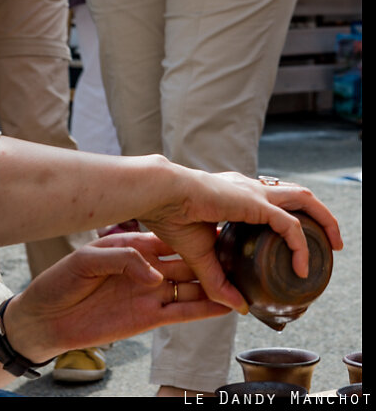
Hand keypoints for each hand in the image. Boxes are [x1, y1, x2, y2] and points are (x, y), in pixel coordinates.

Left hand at [3, 232, 230, 363]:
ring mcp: (149, 295)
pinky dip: (204, 310)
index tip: (218, 226)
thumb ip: (122, 261)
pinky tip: (225, 306)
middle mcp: (146, 271)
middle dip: (215, 259)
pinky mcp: (147, 318)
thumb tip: (154, 274)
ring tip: (245, 280)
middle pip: (189, 263)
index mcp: (133, 249)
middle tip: (242, 253)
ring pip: (192, 288)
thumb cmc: (60, 283)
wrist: (44, 318)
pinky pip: (182, 313)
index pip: (171, 240)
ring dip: (217, 285)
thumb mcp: (86, 261)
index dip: (194, 234)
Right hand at [140, 167, 342, 311]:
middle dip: (318, 214)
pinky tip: (302, 265)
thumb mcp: (200, 255)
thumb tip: (237, 306)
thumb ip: (218, 280)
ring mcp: (254, 194)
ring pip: (303, 199)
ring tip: (334, 243)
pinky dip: (300, 245)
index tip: (294, 242)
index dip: (287, 219)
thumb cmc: (171, 215)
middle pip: (295, 195)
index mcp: (236, 195)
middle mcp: (249, 189)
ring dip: (324, 219)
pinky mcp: (255, 203)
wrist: (160, 195)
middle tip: (331, 239)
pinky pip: (290, 225)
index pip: (271, 201)